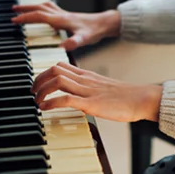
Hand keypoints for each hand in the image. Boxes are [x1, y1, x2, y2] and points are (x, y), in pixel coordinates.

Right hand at [11, 3, 119, 50]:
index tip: (14, 20)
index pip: (39, 16)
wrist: (105, 23)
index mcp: (61, 20)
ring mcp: (63, 14)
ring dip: (32, 6)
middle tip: (12, 10)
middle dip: (24, 9)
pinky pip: (50, 9)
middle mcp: (60, 15)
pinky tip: (41, 14)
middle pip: (38, 8)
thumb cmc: (95, 31)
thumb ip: (73, 42)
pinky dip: (41, 9)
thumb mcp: (84, 39)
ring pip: (44, 6)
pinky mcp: (66, 16)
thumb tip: (62, 47)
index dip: (25, 17)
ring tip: (21, 8)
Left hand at [31, 62, 162, 122]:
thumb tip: (74, 98)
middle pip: (54, 69)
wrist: (142, 98)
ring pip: (57, 80)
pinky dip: (51, 103)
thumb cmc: (125, 97)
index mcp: (87, 75)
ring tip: (36, 100)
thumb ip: (87, 90)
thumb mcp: (102, 89)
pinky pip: (66, 99)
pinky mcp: (91, 103)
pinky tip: (44, 108)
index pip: (60, 65)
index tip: (38, 84)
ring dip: (42, 90)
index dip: (44, 73)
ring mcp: (88, 90)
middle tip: (33, 92)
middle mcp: (85, 79)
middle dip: (38, 79)